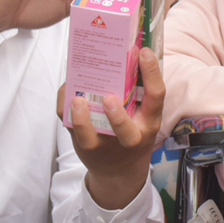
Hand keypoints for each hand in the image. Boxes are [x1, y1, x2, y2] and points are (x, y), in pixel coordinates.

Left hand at [65, 48, 164, 209]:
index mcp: (149, 122)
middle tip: (109, 98)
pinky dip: (67, 111)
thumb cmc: (133, 131)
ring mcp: (104, 145)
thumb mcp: (145, 115)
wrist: (119, 172)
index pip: (156, 97)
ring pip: (91, 137)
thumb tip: (125, 50)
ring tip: (78, 99)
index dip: (152, 73)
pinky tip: (68, 94)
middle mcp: (130, 137)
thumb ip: (139, 90)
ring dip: (83, 120)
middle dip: (117, 117)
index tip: (144, 51)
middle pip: (126, 131)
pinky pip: (72, 130)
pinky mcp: (84, 147)